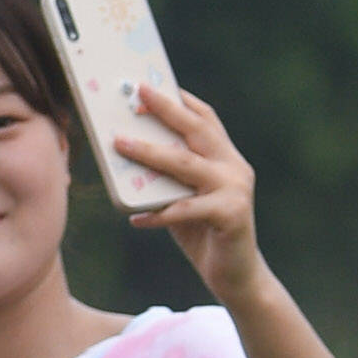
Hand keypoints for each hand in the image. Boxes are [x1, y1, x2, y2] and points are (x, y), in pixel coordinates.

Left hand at [116, 83, 261, 301]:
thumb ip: (165, 176)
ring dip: (150, 153)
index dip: (180, 98)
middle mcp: (234, 167)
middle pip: (197, 130)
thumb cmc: (203, 233)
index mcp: (226, 157)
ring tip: (120, 144)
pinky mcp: (232, 215)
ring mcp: (236, 189)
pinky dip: (159, 214)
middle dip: (165, 109)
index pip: (205, 118)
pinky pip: (187, 210)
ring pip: (187, 165)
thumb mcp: (183, 197)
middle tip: (137, 93)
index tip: (151, 82)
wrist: (237, 276)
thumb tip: (125, 151)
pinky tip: (136, 219)